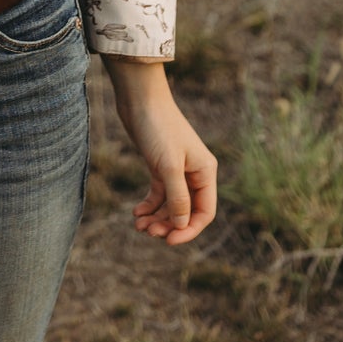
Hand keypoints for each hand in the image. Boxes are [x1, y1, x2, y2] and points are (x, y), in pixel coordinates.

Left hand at [103, 60, 217, 246]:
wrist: (140, 100)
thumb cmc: (158, 128)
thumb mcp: (168, 166)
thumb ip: (178, 197)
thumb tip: (182, 225)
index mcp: (205, 172)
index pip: (205, 212)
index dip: (189, 230)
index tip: (169, 241)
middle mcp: (194, 173)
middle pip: (186, 211)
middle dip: (169, 225)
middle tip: (148, 232)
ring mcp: (177, 171)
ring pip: (171, 205)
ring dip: (157, 218)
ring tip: (139, 225)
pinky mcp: (160, 166)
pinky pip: (159, 194)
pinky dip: (149, 206)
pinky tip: (136, 213)